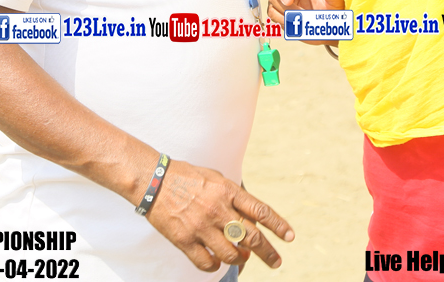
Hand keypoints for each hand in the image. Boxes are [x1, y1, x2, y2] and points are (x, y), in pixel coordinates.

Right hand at [146, 159, 293, 272]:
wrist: (154, 180)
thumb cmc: (187, 177)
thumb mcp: (216, 178)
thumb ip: (235, 196)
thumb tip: (253, 216)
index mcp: (228, 191)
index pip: (261, 211)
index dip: (279, 226)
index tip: (289, 237)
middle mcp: (218, 209)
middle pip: (251, 237)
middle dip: (268, 253)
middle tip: (276, 262)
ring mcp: (201, 226)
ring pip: (231, 254)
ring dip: (240, 259)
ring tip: (242, 258)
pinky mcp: (184, 240)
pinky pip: (207, 263)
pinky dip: (216, 266)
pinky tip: (217, 262)